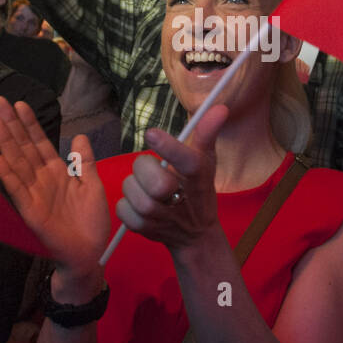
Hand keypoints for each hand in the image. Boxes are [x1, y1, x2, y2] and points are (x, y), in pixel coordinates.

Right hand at [0, 97, 109, 278]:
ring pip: (17, 163)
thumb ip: (86, 162)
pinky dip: (7, 175)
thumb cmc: (90, 222)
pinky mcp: (31, 211)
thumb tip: (80, 135)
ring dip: (5, 142)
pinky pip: (18, 190)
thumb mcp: (93, 185)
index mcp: (56, 172)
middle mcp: (42, 180)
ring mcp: (34, 194)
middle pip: (24, 147)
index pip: (40, 143)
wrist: (89, 253)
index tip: (20, 104)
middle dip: (11, 124)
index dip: (30, 124)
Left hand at [115, 104, 228, 252]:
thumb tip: (219, 107)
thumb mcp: (206, 162)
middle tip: (151, 168)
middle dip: (145, 169)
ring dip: (133, 185)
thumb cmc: (198, 190)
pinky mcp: (144, 230)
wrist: (194, 234)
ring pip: (134, 194)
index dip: (170, 148)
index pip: (188, 162)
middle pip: (155, 183)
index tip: (152, 133)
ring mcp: (162, 219)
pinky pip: (123, 209)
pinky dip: (126, 204)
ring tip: (145, 186)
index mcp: (198, 178)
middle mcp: (182, 201)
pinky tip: (138, 202)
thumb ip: (206, 134)